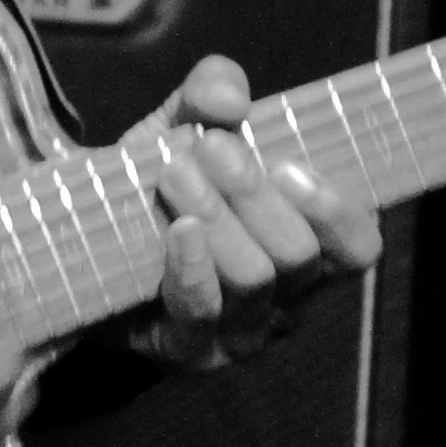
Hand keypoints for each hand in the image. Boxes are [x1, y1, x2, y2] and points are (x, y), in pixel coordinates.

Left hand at [129, 54, 381, 370]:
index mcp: (309, 247)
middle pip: (298, 256)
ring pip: (254, 280)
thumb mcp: (185, 125)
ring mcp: (240, 333)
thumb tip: (229, 97)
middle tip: (211, 148)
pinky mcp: (189, 353)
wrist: (88, 248)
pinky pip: (202, 315)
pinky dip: (193, 267)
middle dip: (255, 195)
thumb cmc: (160, 187)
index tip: (288, 164)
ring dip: (218, 218)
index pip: (358, 247)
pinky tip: (177, 231)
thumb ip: (211, 93)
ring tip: (175, 174)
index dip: (336, 211)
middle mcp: (286, 298)